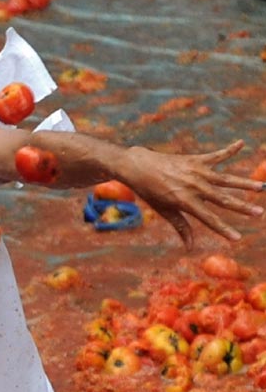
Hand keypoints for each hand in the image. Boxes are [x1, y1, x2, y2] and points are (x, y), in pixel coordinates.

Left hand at [120, 140, 263, 248]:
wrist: (137, 166)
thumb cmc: (150, 191)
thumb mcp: (164, 210)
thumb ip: (181, 227)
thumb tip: (190, 248)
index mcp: (184, 201)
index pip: (208, 218)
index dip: (223, 229)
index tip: (237, 238)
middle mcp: (193, 186)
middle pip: (222, 198)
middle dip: (242, 207)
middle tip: (260, 213)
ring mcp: (195, 171)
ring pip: (224, 179)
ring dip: (243, 183)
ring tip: (261, 187)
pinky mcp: (195, 160)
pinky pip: (215, 155)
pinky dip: (229, 150)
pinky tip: (242, 143)